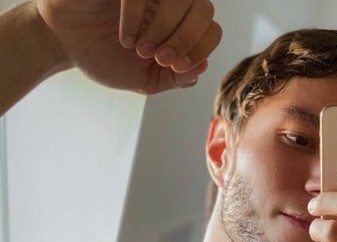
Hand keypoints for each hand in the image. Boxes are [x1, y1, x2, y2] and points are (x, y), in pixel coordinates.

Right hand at [34, 0, 221, 91]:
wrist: (66, 45)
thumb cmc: (107, 58)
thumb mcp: (147, 79)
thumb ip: (176, 78)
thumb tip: (201, 68)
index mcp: (180, 24)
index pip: (211, 28)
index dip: (200, 49)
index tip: (176, 68)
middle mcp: (168, 1)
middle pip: (203, 8)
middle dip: (186, 40)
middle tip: (160, 59)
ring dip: (166, 27)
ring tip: (141, 50)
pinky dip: (137, 16)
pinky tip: (126, 38)